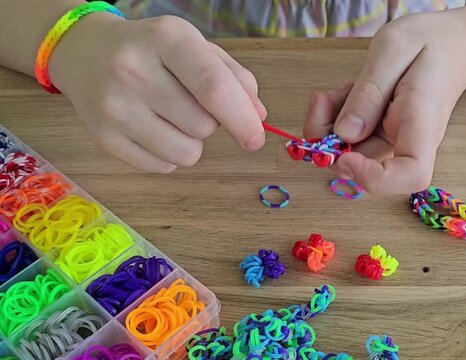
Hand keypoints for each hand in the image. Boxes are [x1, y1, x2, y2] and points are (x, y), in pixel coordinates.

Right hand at [48, 14, 266, 172]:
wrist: (84, 51)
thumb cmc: (153, 50)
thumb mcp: (194, 46)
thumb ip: (233, 77)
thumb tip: (257, 116)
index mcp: (166, 38)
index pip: (213, 86)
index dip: (241, 118)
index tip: (256, 138)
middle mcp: (134, 70)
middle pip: (203, 125)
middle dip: (212, 123)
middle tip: (192, 104)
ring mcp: (114, 107)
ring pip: (186, 154)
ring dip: (192, 142)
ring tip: (172, 116)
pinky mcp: (104, 138)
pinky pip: (163, 166)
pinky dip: (168, 154)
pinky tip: (152, 127)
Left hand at [304, 12, 465, 193]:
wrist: (453, 45)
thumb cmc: (431, 43)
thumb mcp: (393, 50)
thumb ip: (369, 93)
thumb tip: (345, 134)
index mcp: (423, 122)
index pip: (410, 174)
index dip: (373, 177)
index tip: (344, 155)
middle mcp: (409, 142)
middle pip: (365, 164)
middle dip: (328, 138)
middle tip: (321, 99)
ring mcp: (395, 141)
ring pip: (351, 151)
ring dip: (330, 124)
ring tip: (343, 88)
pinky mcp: (382, 134)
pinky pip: (351, 138)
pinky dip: (336, 118)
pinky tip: (347, 92)